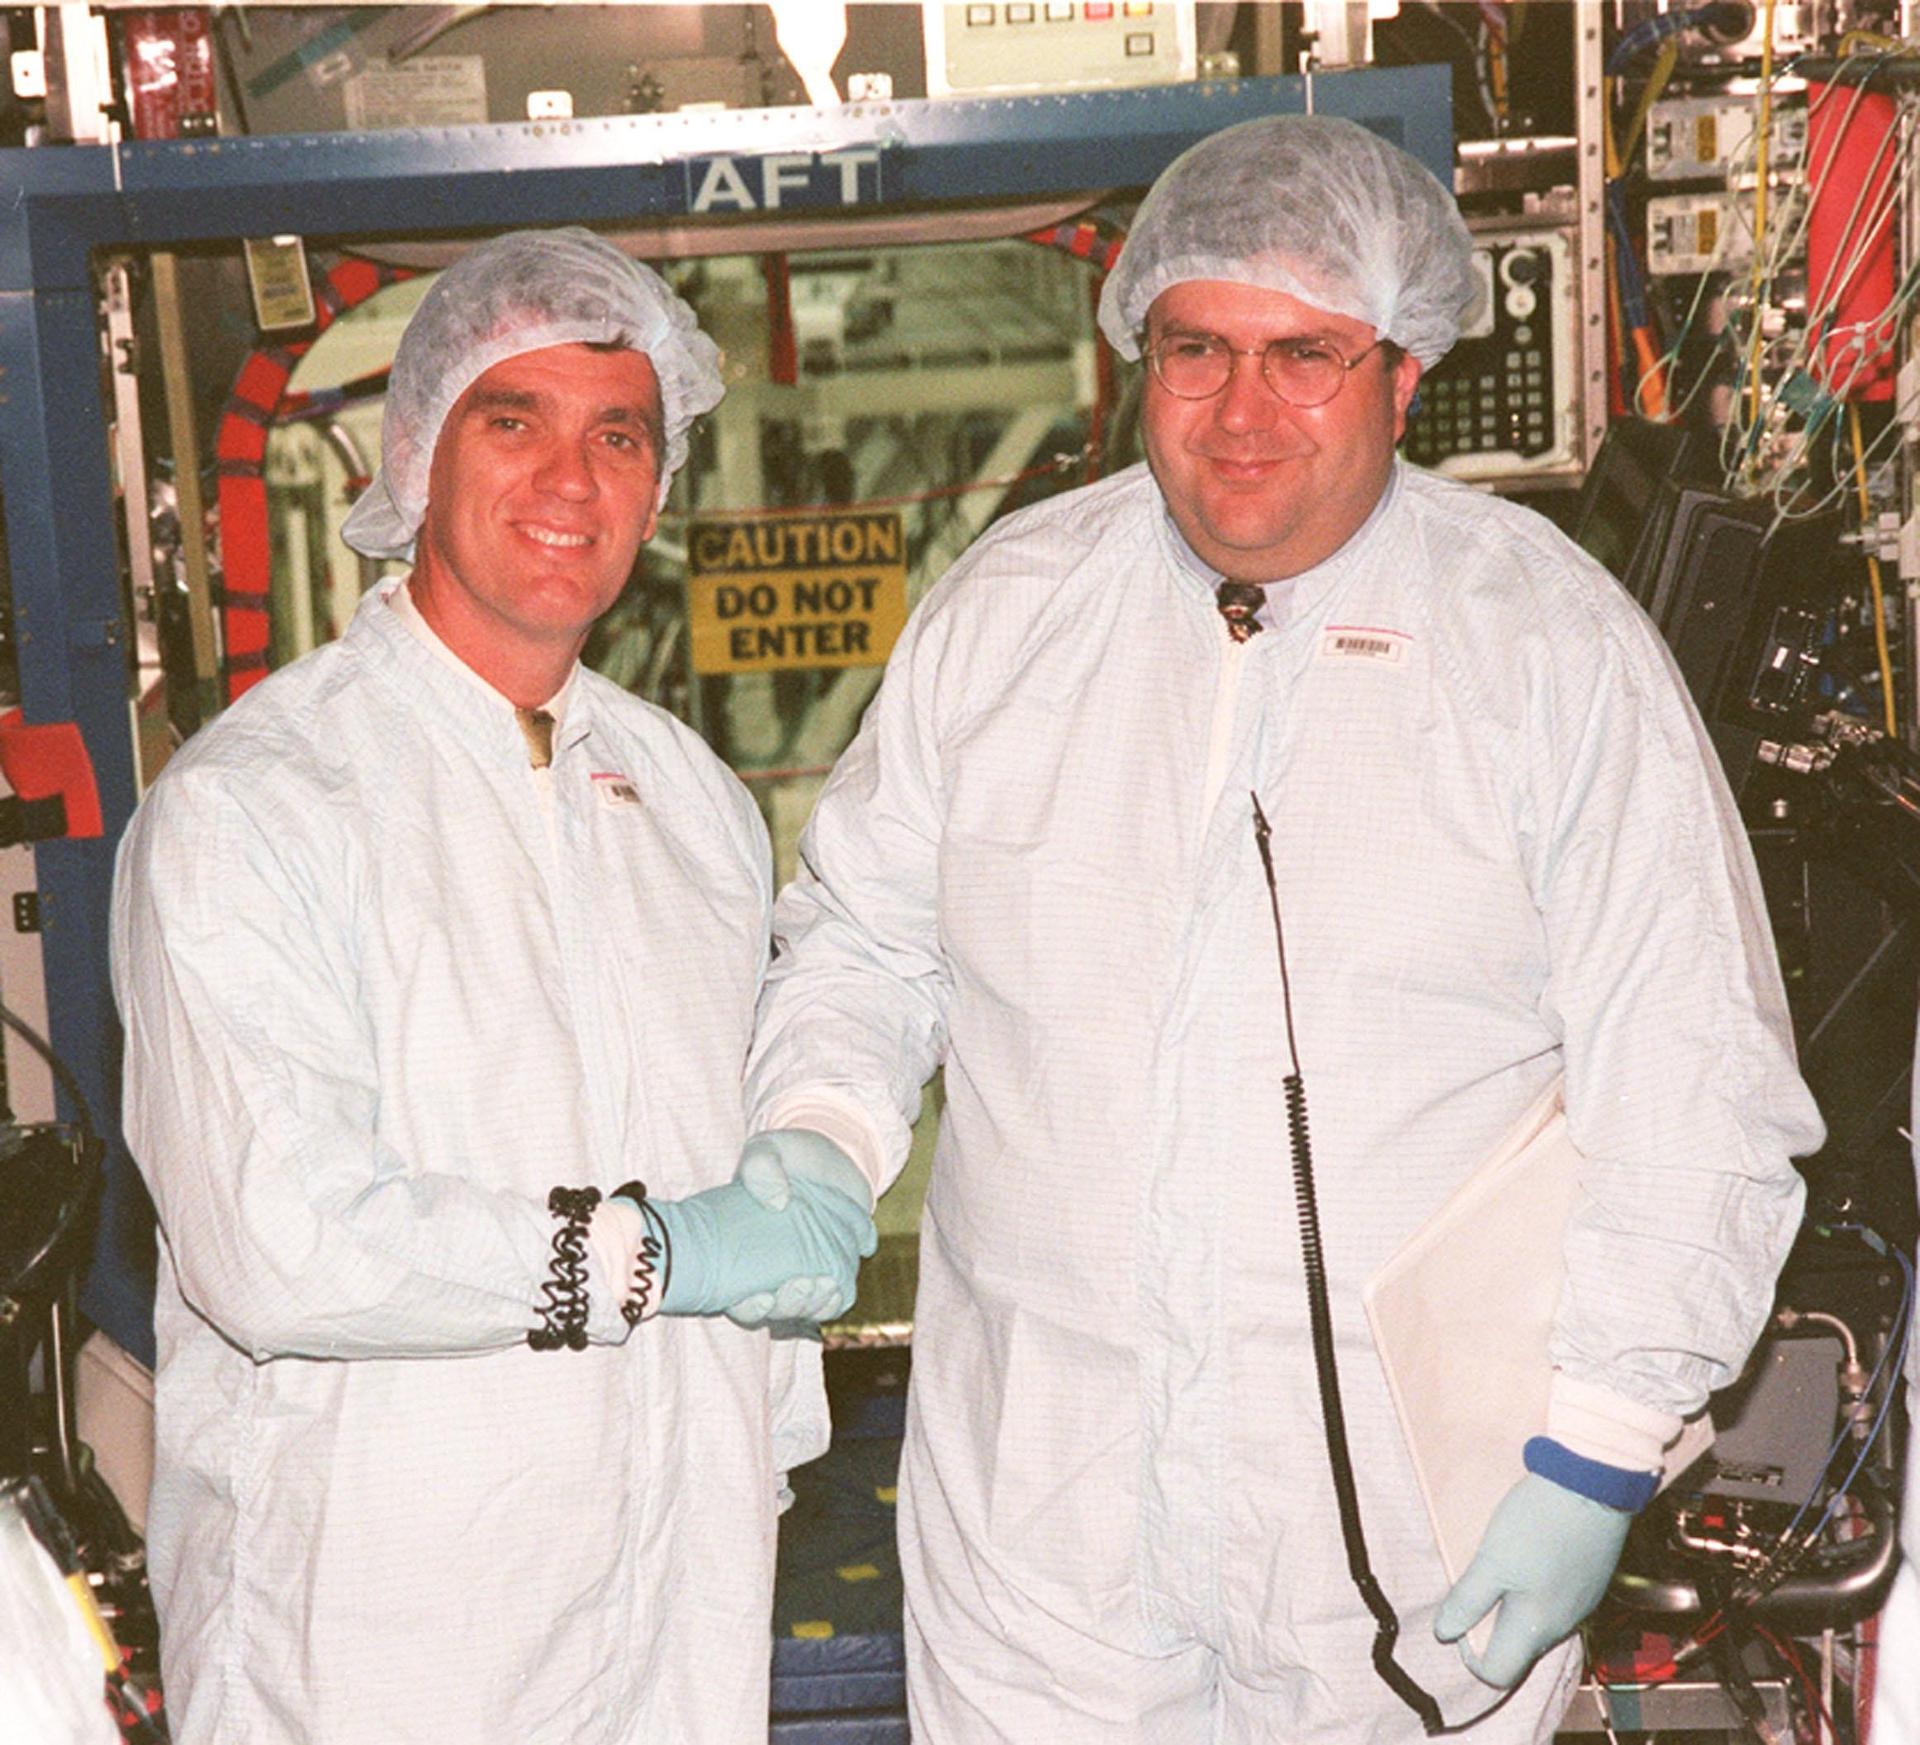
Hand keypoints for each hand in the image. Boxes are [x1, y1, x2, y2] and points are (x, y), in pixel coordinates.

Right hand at [722, 1130, 876, 1326]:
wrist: (834, 1157)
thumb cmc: (791, 1155)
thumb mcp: (768, 1148)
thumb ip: (762, 1165)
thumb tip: (777, 1200)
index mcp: (740, 1251)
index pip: (735, 1295)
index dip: (746, 1307)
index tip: (761, 1298)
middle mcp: (767, 1271)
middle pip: (771, 1311)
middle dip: (786, 1307)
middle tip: (801, 1284)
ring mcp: (799, 1273)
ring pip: (801, 1310)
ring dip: (811, 1306)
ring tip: (824, 1284)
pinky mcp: (829, 1270)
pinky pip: (831, 1301)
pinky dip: (834, 1301)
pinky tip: (838, 1287)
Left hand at [1433, 1474, 1630, 1687]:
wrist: (1592, 1484)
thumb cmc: (1536, 1524)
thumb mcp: (1492, 1561)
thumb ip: (1468, 1601)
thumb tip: (1443, 1632)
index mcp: (1536, 1628)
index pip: (1499, 1673)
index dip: (1471, 1658)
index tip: (1458, 1621)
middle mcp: (1563, 1627)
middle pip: (1519, 1650)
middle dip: (1489, 1630)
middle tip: (1472, 1590)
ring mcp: (1580, 1605)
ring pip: (1537, 1626)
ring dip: (1511, 1609)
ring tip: (1497, 1570)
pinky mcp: (1589, 1583)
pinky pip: (1554, 1604)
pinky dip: (1533, 1593)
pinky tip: (1526, 1559)